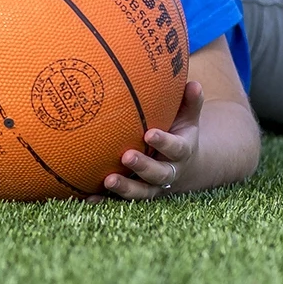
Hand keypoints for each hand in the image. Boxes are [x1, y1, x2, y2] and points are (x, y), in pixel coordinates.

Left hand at [101, 81, 202, 200]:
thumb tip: (193, 83)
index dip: (164, 143)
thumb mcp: (188, 118)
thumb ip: (191, 102)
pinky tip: (89, 198)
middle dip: (143, 167)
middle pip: (158, 175)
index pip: (176, 148)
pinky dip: (106, 200)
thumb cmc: (179, 133)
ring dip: (125, 188)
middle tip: (126, 156)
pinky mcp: (137, 193)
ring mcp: (152, 186)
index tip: (150, 134)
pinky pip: (121, 200)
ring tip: (108, 181)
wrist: (182, 164)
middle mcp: (168, 172)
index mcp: (182, 152)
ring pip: (141, 192)